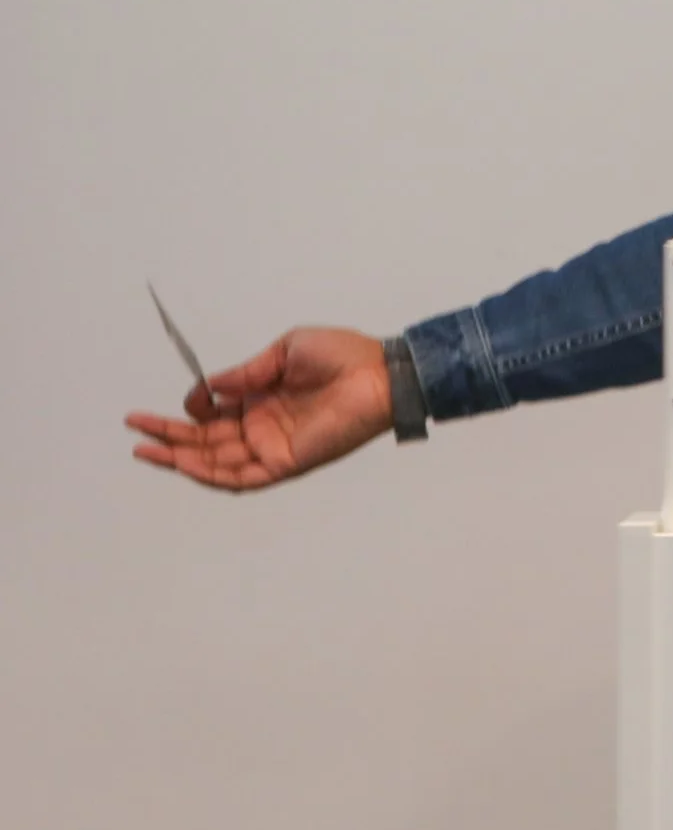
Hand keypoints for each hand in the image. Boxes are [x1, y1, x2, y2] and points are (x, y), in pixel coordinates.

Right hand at [126, 327, 394, 491]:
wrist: (380, 373)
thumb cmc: (344, 356)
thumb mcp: (285, 352)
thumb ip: (245, 373)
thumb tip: (208, 386)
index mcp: (265, 400)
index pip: (216, 413)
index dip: (194, 407)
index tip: (191, 395)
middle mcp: (266, 426)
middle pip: (208, 440)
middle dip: (170, 436)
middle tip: (135, 430)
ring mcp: (275, 446)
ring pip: (218, 463)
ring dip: (180, 459)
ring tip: (144, 449)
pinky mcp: (287, 462)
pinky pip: (243, 477)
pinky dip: (212, 474)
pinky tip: (183, 464)